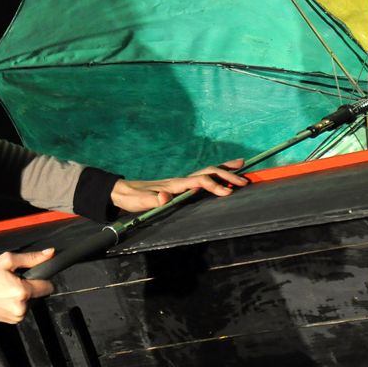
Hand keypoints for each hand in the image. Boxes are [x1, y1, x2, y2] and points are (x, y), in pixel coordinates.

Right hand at [0, 249, 54, 323]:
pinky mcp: (13, 321)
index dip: (41, 279)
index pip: (48, 287)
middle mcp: (22, 306)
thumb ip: (31, 258)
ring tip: (7, 289)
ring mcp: (17, 316)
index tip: (31, 276)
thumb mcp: (7, 260)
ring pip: (30, 303)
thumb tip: (49, 253)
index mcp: (23, 291)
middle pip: (38, 295)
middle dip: (30, 287)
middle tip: (14, 281)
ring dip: (23, 296)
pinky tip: (5, 298)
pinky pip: (22, 310)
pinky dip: (16, 304)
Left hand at [110, 158, 247, 213]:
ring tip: (242, 165)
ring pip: (206, 172)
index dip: (213, 186)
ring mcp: (180, 182)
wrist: (122, 191)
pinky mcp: (179, 186)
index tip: (228, 192)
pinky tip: (222, 175)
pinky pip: (202, 177)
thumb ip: (151, 200)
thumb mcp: (139, 201)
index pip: (197, 182)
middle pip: (207, 173)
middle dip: (226, 176)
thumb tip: (165, 197)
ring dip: (224, 169)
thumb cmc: (131, 197)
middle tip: (245, 181)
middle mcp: (179, 181)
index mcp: (173, 185)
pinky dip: (215, 174)